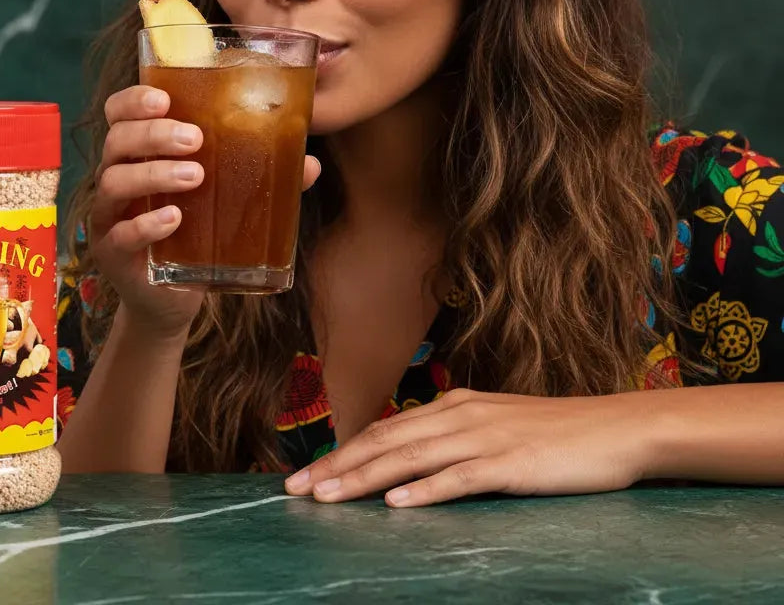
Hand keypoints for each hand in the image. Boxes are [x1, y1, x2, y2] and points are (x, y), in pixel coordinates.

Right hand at [91, 84, 320, 339]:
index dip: (133, 100)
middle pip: (117, 140)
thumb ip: (258, 178)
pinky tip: (174, 220)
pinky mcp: (111, 253)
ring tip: (195, 176)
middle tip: (196, 138)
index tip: (164, 98)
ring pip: (114, 182)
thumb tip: (310, 164)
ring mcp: (109, 217)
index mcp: (138, 154)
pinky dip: (146, 224)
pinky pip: (120, 234)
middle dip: (154, 134)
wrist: (168, 298)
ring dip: (155, 173)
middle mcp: (116, 177)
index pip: (119, 113)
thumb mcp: (222, 200)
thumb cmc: (194, 234)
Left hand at [284, 388, 657, 507]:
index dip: (343, 453)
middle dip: (337, 466)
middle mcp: (460, 416)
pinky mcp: (512, 463)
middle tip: (296, 490)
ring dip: (364, 479)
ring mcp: (485, 438)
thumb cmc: (555, 433)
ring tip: (327, 497)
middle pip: (386, 442)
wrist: (616, 428)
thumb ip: (453, 439)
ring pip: (411, 458)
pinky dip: (425, 491)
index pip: (385, 431)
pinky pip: (460, 478)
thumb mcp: (495, 427)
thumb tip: (411, 464)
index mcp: (454, 407)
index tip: (307, 475)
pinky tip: (397, 506)